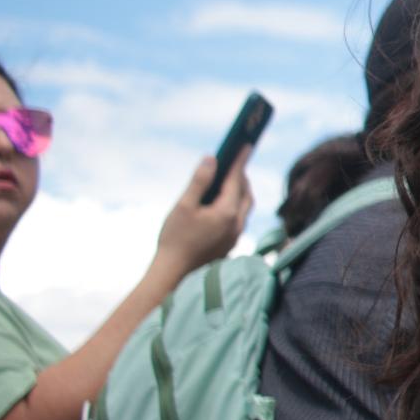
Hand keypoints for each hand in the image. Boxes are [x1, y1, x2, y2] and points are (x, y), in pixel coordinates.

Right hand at [152, 150, 252, 280]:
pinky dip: (235, 205)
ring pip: (244, 207)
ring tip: (230, 178)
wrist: (173, 276)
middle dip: (242, 176)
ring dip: (240, 191)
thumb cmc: (175, 240)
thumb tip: (212, 159)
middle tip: (236, 160)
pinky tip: (222, 203)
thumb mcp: (184, 206)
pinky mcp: (229, 244)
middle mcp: (237, 224)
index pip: (237, 180)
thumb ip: (199, 181)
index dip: (240, 160)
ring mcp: (235, 236)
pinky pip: (238, 218)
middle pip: (246, 193)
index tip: (245, 144)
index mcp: (228, 212)